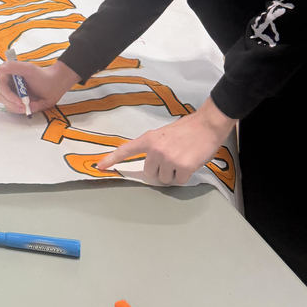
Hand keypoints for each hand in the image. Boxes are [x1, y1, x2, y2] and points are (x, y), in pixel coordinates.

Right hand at [0, 58, 78, 113]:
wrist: (54, 86)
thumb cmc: (43, 76)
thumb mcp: (29, 69)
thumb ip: (14, 66)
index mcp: (8, 74)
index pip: (1, 86)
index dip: (8, 95)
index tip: (19, 101)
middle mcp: (8, 83)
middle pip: (1, 97)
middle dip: (13, 103)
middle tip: (24, 106)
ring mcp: (11, 93)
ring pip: (7, 104)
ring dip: (17, 107)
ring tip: (29, 105)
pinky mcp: (16, 101)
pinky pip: (14, 109)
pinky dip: (22, 109)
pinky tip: (31, 105)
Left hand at [95, 97, 235, 184]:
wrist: (207, 125)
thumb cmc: (187, 130)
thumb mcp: (164, 135)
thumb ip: (154, 148)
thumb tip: (151, 165)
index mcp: (148, 139)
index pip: (126, 150)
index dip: (112, 159)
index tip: (99, 167)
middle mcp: (155, 149)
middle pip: (150, 174)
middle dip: (161, 171)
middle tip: (173, 158)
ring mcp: (168, 158)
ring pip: (164, 180)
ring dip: (174, 174)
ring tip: (183, 158)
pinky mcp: (182, 167)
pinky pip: (179, 181)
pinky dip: (185, 176)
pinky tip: (190, 163)